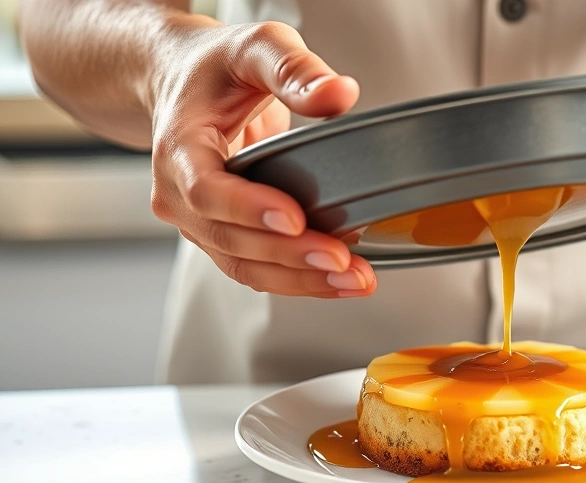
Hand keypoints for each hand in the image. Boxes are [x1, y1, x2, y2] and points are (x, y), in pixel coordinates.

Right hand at [149, 18, 376, 297]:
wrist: (181, 82)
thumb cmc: (215, 68)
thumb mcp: (254, 48)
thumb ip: (294, 68)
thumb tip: (338, 94)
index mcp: (177, 146)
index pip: (206, 190)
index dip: (248, 209)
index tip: (294, 219)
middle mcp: (179, 193)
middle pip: (231, 239)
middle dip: (290, 255)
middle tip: (342, 260)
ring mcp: (199, 221)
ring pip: (246, 266)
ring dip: (301, 280)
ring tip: (355, 280)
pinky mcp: (225, 236)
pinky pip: (259, 270)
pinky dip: (300, 279)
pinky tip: (341, 279)